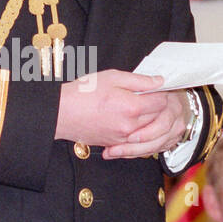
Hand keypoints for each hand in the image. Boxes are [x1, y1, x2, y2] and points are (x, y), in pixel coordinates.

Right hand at [55, 71, 183, 158]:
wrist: (61, 113)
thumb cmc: (82, 93)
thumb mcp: (112, 77)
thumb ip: (139, 81)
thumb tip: (159, 81)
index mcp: (132, 107)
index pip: (161, 102)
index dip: (162, 92)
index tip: (156, 87)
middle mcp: (131, 126)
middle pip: (159, 118)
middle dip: (158, 106)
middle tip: (149, 95)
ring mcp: (123, 138)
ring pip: (149, 130)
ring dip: (149, 119)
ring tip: (138, 106)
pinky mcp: (115, 144)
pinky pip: (136, 139)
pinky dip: (138, 130)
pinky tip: (129, 119)